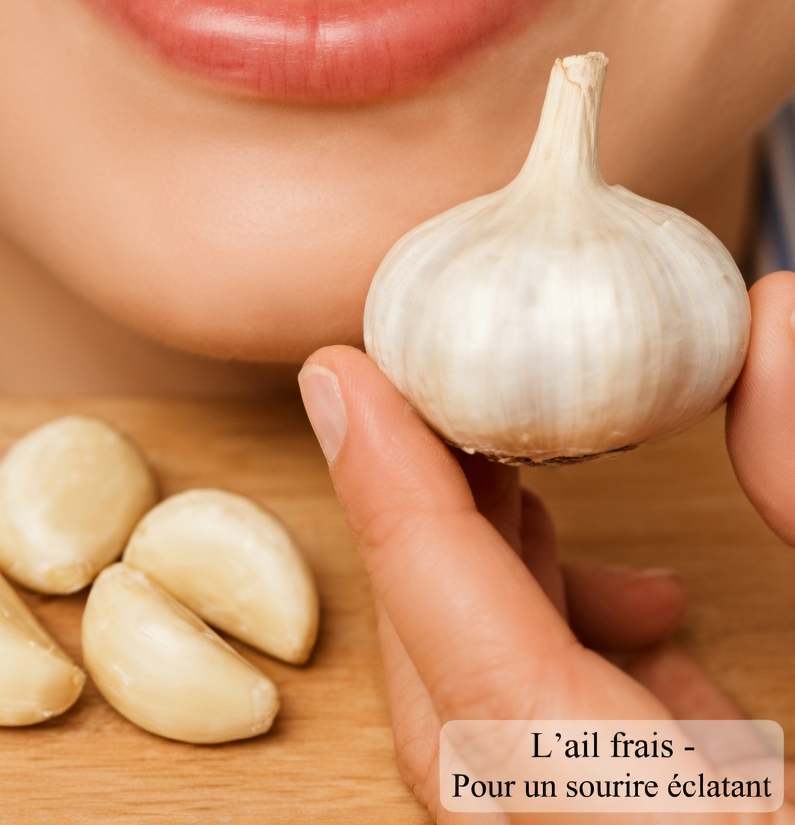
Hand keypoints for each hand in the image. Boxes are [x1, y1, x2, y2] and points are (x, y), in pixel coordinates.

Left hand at [299, 274, 794, 823]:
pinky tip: (641, 608)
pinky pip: (562, 766)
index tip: (337, 377)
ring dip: (499, 591)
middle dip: (432, 536)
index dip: (400, 505)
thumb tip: (773, 322)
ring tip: (523, 478)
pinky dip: (574, 667)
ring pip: (493, 736)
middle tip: (429, 398)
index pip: (485, 672)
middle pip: (455, 706)